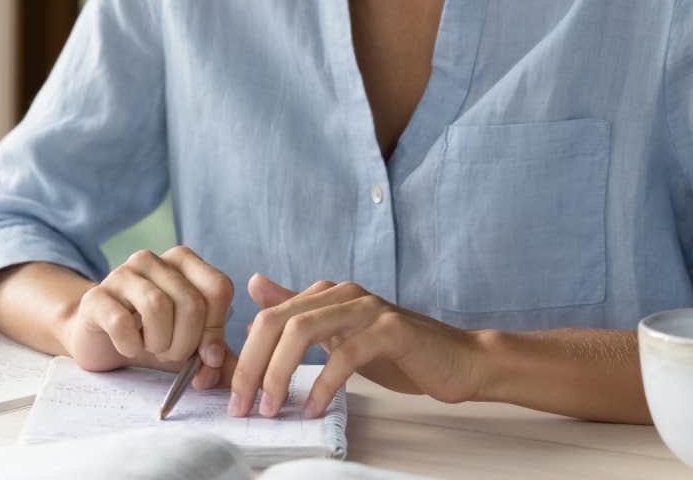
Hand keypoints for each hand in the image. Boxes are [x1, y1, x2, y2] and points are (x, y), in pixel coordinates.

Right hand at [61, 246, 236, 389]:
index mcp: (182, 262)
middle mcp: (151, 260)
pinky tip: (128, 347)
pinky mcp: (95, 296)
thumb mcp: (192, 346)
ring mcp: (120, 274)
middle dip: (187, 343)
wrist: (102, 341)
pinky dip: (131, 345)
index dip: (216, 329)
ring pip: (157, 306)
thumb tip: (223, 366)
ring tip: (152, 349)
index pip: (218, 288)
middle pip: (191, 302)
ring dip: (160, 343)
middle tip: (172, 355)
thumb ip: (218, 356)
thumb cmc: (153, 338)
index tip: (206, 356)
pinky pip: (121, 322)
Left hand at [229, 273, 488, 418]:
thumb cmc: (398, 353)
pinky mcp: (391, 329)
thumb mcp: (340, 334)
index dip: (244, 355)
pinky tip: (313, 407)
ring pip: (303, 330)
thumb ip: (299, 312)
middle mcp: (343, 292)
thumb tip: (255, 285)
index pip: (268, 317)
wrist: (459, 360)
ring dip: (279, 373)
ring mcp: (367, 307)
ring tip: (271, 408)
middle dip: (252, 365)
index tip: (233, 394)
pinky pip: (345, 353)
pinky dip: (323, 383)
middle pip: (277, 321)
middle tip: (242, 405)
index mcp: (326, 293)